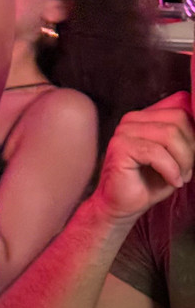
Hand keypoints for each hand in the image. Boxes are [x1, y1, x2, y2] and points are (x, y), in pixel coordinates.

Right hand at [91, 92, 194, 224]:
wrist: (124, 205)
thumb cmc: (150, 182)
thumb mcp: (178, 154)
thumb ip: (187, 136)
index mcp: (146, 115)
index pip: (182, 102)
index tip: (193, 152)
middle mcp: (132, 119)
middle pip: (179, 118)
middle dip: (191, 148)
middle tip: (187, 170)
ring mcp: (124, 131)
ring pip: (170, 134)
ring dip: (183, 161)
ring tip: (179, 177)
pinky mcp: (120, 147)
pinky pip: (156, 152)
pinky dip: (170, 170)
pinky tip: (172, 181)